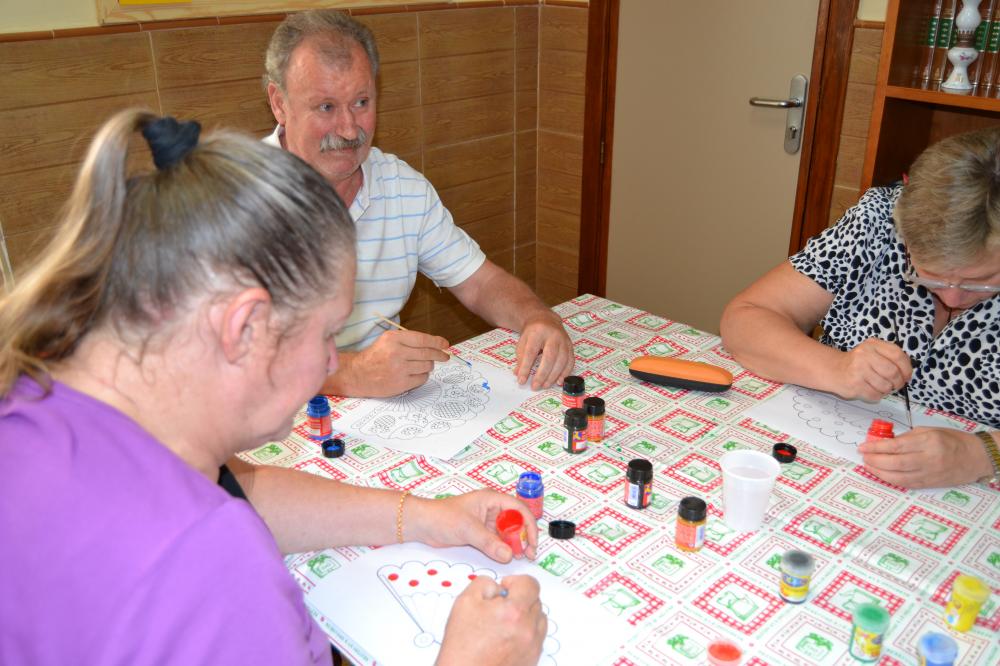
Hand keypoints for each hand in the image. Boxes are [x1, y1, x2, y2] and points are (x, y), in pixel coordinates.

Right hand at [350, 329, 449, 397]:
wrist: (358, 375)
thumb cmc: (375, 356)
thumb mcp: (387, 340)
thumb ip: (409, 340)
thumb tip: (435, 344)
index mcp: (393, 339)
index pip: (422, 339)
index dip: (437, 342)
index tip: (446, 344)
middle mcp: (396, 353)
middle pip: (428, 353)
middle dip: (439, 355)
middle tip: (444, 357)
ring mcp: (399, 369)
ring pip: (427, 366)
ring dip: (428, 366)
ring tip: (421, 365)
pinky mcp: (401, 383)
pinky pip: (422, 378)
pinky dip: (422, 376)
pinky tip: (414, 374)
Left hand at [410, 490, 538, 561]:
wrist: (422, 525)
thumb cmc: (442, 517)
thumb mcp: (467, 529)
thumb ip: (488, 542)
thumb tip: (508, 555)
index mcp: (492, 499)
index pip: (519, 509)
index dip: (529, 524)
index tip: (532, 541)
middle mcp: (493, 509)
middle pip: (517, 521)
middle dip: (524, 536)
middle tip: (529, 554)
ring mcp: (488, 522)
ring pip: (509, 533)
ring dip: (515, 544)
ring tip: (521, 557)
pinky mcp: (482, 533)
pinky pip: (498, 541)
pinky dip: (504, 549)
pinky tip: (508, 557)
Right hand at [437, 575, 545, 665]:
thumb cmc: (462, 645)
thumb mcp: (465, 602)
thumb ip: (484, 584)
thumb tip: (499, 587)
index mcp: (514, 612)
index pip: (531, 584)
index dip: (516, 581)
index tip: (505, 588)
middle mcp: (529, 630)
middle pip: (536, 601)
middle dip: (519, 599)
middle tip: (498, 608)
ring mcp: (532, 647)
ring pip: (539, 620)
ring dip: (525, 616)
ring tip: (503, 624)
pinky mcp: (532, 660)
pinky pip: (537, 638)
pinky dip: (526, 633)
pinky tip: (507, 638)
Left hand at [514, 313, 574, 389]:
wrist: (546, 320)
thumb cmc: (533, 333)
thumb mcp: (523, 341)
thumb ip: (521, 358)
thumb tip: (518, 374)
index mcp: (538, 332)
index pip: (531, 352)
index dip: (526, 367)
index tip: (521, 380)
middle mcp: (553, 335)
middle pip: (549, 357)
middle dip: (542, 374)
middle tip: (535, 386)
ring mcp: (564, 340)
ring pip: (562, 360)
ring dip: (553, 376)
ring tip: (545, 385)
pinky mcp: (571, 345)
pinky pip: (570, 361)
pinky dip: (565, 373)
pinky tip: (559, 381)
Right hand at [831, 338, 911, 401]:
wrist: (834, 369)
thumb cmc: (858, 363)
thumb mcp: (872, 351)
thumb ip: (890, 357)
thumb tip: (907, 373)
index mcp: (872, 345)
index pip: (897, 355)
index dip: (906, 368)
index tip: (907, 375)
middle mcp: (864, 356)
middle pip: (893, 372)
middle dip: (898, 382)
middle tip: (896, 385)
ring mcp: (858, 371)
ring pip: (885, 386)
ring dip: (887, 390)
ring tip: (881, 386)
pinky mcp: (854, 385)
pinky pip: (875, 395)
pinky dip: (878, 395)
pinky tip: (872, 390)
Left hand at [857, 427, 993, 487]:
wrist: (976, 457)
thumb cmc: (952, 440)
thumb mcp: (929, 431)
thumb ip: (907, 437)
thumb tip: (884, 443)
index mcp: (928, 442)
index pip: (896, 446)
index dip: (876, 447)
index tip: (863, 446)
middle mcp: (929, 459)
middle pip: (895, 463)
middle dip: (874, 461)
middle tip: (863, 456)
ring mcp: (929, 474)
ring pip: (898, 477)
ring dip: (879, 473)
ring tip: (868, 466)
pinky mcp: (930, 484)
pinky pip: (906, 484)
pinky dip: (890, 480)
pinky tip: (881, 474)